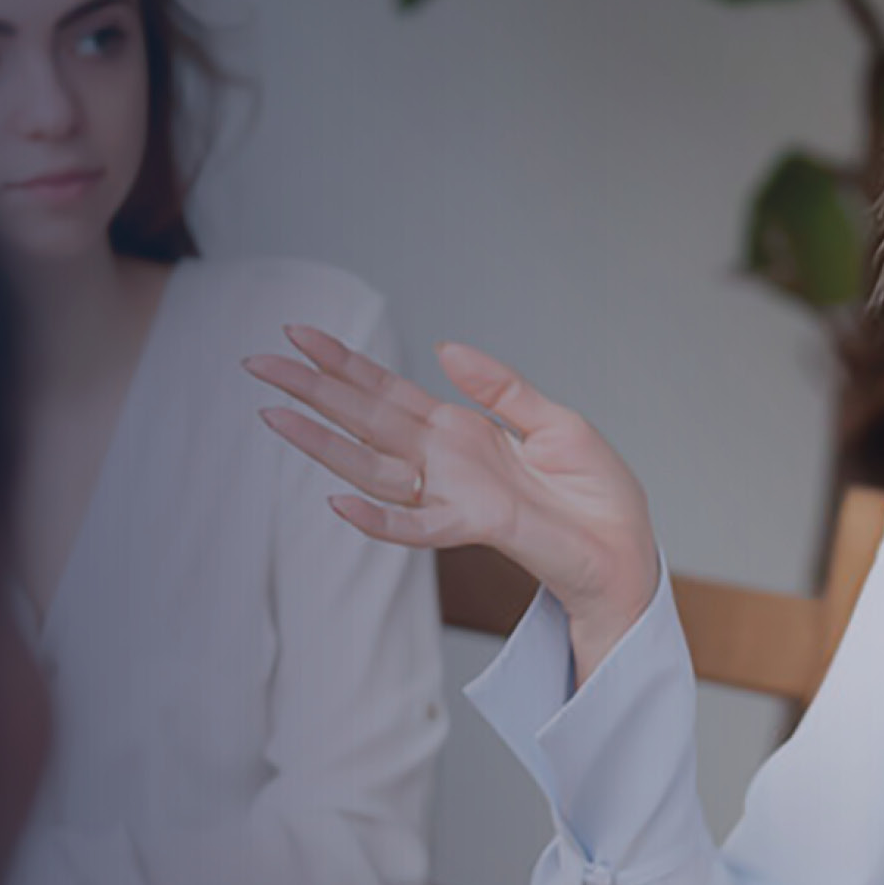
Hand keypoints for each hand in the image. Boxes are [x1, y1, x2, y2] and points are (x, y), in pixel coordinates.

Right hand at [244, 327, 660, 661]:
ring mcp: (452, 495)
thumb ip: (501, 387)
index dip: (345, 363)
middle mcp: (445, 461)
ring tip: (273, 415)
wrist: (625, 549)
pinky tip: (337, 500)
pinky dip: (377, 517)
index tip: (300, 335)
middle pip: (365, 419)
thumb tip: (444, 348)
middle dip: (312, 391)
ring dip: (322, 443)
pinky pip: (415, 526)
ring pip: (372, 466)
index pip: (389, 391)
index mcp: (461, 430)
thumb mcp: (555, 421)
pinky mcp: (473, 526)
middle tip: (258, 363)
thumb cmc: (595, 493)